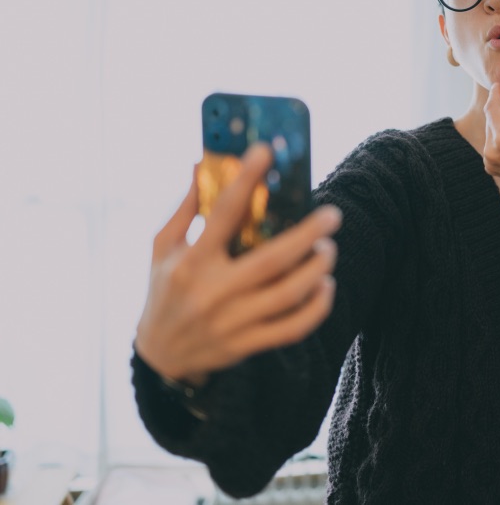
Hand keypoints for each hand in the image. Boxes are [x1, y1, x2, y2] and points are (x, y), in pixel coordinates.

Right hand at [134, 144, 340, 386]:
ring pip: (288, 295)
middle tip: (332, 215)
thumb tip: (201, 164)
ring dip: (317, 269)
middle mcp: (212, 292)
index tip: (267, 152)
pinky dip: (316, 307)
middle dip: (307, 234)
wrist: (159, 356)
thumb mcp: (163, 248)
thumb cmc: (164, 291)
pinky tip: (325, 286)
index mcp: (191, 262)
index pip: (222, 214)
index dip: (245, 179)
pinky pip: (293, 328)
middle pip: (272, 259)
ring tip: (328, 249)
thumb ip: (185, 208)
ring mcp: (232, 322)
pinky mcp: (248, 344)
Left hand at [483, 73, 499, 193]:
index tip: (499, 83)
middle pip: (490, 120)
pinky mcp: (490, 168)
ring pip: (490, 133)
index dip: (495, 93)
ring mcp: (489, 161)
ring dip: (499, 126)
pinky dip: (498, 140)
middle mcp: (491, 150)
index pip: (491, 107)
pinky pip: (490, 147)